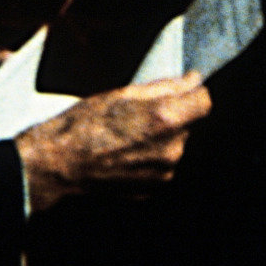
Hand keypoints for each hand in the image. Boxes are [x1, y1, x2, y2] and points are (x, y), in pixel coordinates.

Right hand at [14, 73, 210, 213]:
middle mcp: (171, 149)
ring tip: (127, 133)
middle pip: (188, 123)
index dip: (192, 92)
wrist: (61, 163)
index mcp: (164, 120)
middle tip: (138, 112)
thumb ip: (165, 87)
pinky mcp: (155, 186)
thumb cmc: (84, 125)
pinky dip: (151, 154)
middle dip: (172, 114)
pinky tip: (125, 150)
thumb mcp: (123, 93)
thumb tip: (191, 80)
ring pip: (175, 143)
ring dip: (161, 135)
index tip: (183, 89)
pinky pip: (163, 162)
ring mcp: (164, 171)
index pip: (204, 101)